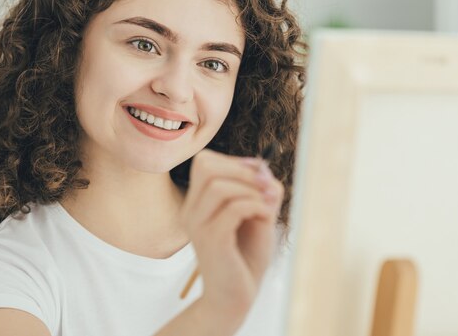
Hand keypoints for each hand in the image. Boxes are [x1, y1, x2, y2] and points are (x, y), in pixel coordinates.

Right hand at [179, 149, 283, 322]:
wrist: (236, 296)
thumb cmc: (247, 254)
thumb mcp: (259, 213)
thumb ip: (262, 188)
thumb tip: (263, 169)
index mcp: (196, 202)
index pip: (204, 162)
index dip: (236, 161)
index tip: (260, 176)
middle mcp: (190, 211)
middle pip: (205, 166)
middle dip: (242, 169)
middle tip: (265, 186)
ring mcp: (198, 226)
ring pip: (218, 186)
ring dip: (251, 190)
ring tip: (266, 205)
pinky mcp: (211, 241)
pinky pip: (233, 209)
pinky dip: (256, 206)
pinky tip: (266, 217)